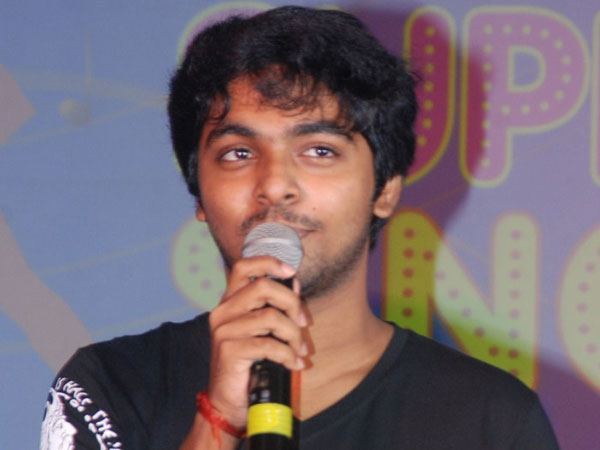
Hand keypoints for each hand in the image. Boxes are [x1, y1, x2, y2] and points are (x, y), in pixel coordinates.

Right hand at [206, 256, 307, 427]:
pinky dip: (288, 354)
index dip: (269, 262)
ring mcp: (223, 331)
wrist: (229, 402)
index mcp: (229, 302)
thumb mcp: (261, 330)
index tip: (291, 272)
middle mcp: (222, 312)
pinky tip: (294, 364)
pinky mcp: (229, 351)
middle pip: (263, 287)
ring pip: (270, 316)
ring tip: (300, 350)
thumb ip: (273, 306)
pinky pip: (269, 344)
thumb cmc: (249, 363)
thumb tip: (295, 285)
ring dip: (293, 335)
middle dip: (292, 303)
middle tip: (304, 323)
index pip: (243, 267)